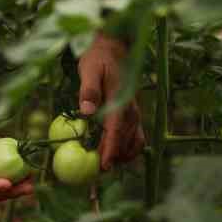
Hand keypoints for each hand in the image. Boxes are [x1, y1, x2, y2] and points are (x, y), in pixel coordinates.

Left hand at [76, 33, 145, 170]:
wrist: (115, 47)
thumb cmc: (98, 58)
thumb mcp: (89, 69)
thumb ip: (88, 91)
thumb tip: (86, 113)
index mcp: (121, 100)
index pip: (115, 131)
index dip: (110, 150)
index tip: (103, 166)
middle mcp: (132, 110)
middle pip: (125, 141)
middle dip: (114, 158)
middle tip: (97, 174)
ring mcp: (135, 112)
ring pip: (134, 142)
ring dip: (122, 155)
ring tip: (106, 166)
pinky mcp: (133, 113)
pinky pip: (136, 136)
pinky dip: (128, 148)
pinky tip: (116, 154)